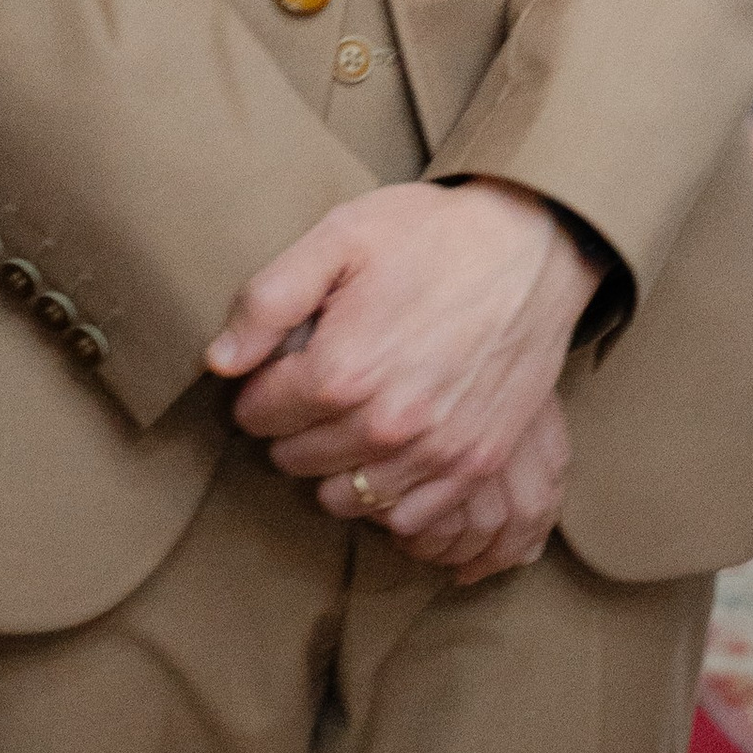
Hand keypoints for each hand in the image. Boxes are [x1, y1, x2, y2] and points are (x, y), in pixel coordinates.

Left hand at [207, 181, 593, 575]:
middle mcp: (384, 424)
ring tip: (352, 418)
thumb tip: (219, 362)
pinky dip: (388, 496)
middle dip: (292, 425)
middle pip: (293, 460)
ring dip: (335, 464)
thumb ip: (268, 299)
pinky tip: (392, 452)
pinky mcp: (474, 463)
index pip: (257, 415)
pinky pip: (405, 518)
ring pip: (342, 497)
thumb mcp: (341, 236)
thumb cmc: (433, 234)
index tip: (283, 365)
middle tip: (319, 387)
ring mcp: (434, 452)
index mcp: (342, 370)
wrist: (534, 244)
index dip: (261, 386)